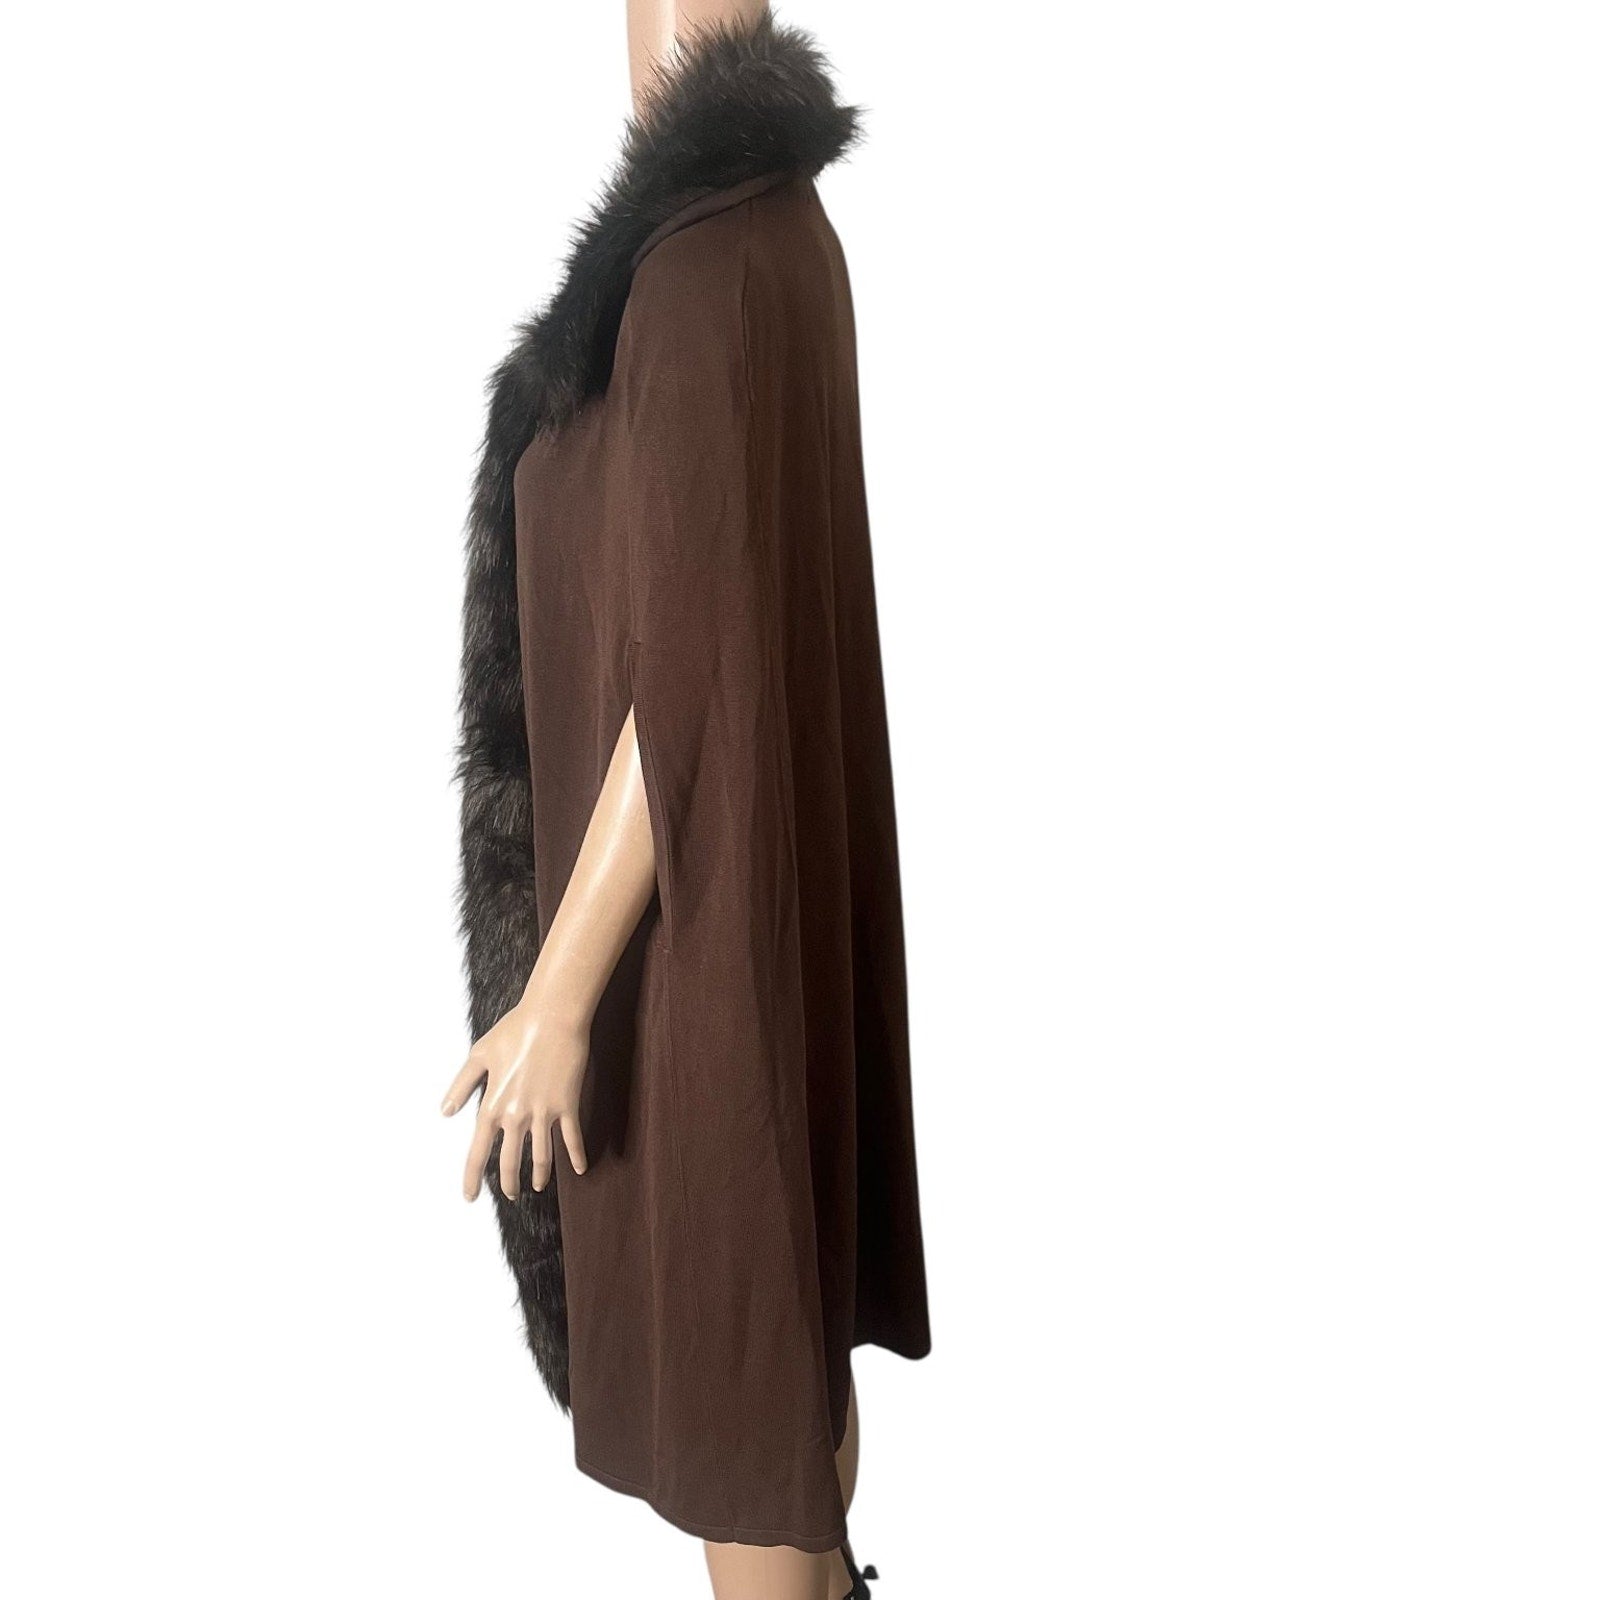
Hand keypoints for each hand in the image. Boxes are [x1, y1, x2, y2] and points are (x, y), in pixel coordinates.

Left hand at [441, 999, 590, 1201]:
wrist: (553, 1017)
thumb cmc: (514, 1031)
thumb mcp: (478, 1055)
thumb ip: (462, 1085)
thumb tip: (446, 1111)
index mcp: (492, 1105)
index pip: (477, 1153)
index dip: (472, 1178)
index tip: (470, 1197)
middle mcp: (516, 1116)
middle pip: (509, 1162)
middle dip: (509, 1184)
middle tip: (510, 1195)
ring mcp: (544, 1113)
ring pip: (541, 1157)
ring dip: (540, 1176)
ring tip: (538, 1186)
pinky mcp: (567, 1105)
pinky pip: (571, 1138)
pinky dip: (576, 1156)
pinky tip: (578, 1169)